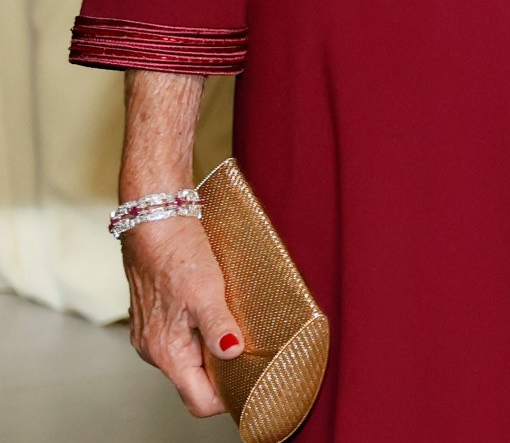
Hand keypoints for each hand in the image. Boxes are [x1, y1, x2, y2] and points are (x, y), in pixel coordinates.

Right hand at [123, 215, 242, 415]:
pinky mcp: (151, 317)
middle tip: (247, 350)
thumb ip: (218, 324)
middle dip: (221, 372)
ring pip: (187, 360)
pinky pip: (179, 339)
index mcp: (166, 353)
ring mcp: (150, 334)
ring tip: (232, 325)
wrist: (153, 218)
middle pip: (194, 383)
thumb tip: (233, 351)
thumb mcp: (206, 288)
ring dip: (210, 349)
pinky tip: (213, 310)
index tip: (249, 381)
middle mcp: (153, 350)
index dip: (226, 398)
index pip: (199, 401)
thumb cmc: (176, 251)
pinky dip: (197, 333)